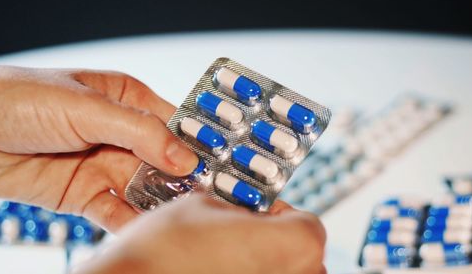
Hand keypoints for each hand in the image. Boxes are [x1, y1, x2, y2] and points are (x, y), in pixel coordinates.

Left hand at [0, 65, 197, 231]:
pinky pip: (115, 212)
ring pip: (143, 189)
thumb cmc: (20, 99)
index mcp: (126, 101)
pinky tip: (144, 229)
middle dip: (183, 179)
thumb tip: (184, 157)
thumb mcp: (87, 107)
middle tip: (207, 198)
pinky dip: (129, 222)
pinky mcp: (85, 194)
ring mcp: (104, 166)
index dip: (196, 144)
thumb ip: (139, 131)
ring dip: (160, 203)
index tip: (221, 164)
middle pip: (164, 161)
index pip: (173, 124)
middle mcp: (120, 135)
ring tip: (180, 216)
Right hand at [74, 194, 326, 273]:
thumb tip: (233, 208)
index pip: (306, 222)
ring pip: (280, 273)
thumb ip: (231, 204)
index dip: (279, 214)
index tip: (257, 213)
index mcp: (298, 244)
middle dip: (270, 240)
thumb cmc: (165, 253)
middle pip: (297, 253)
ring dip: (259, 262)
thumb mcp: (202, 204)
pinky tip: (217, 271)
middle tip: (238, 232)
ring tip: (224, 256)